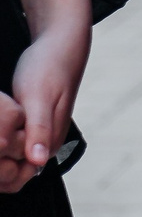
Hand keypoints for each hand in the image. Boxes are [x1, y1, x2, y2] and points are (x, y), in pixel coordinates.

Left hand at [3, 0, 89, 192]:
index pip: (15, 175)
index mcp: (48, 144)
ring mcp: (38, 135)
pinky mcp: (31, 125)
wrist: (61, 42)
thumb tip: (38, 162)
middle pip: (10, 167)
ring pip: (8, 153)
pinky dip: (0, 136)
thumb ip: (39, 131)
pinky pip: (10, 141)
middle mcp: (45, 144)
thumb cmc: (49, 67)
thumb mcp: (38, 98)